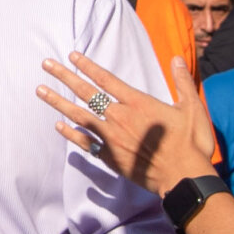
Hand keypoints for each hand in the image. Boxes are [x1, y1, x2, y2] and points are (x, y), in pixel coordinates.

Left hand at [37, 52, 218, 197]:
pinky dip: (70, 133)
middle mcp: (120, 117)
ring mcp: (112, 138)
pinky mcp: (111, 157)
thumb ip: (183, 82)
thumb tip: (177, 59)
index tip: (72, 55)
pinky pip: (85, 142)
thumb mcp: (192, 108)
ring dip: (58, 102)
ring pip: (80, 115)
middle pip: (86, 93)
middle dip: (65, 77)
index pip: (107, 80)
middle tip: (46, 65)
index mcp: (138, 103)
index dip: (88, 66)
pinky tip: (58, 125)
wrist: (184, 178)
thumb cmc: (191, 144)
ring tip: (40, 90)